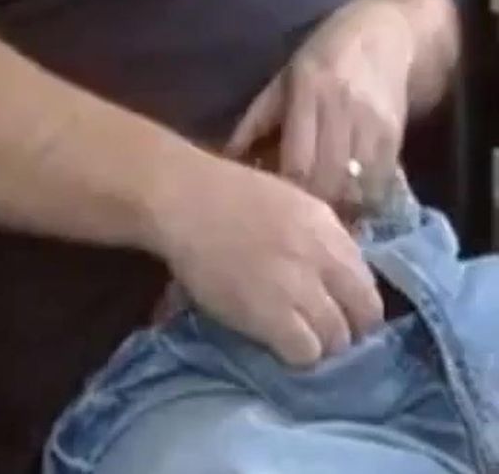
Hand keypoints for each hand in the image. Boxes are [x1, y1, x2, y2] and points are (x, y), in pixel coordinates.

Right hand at [147, 157, 383, 365]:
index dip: (357, 307)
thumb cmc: (224, 197)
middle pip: (363, 315)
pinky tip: (277, 346)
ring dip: (321, 346)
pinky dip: (297, 355)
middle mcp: (324, 259)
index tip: (341, 315)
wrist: (184, 200)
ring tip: (297, 343)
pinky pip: (305, 351)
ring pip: (337, 339)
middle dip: (347, 331)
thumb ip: (317, 238)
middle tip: (323, 336)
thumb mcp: (290, 203)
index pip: (368, 284)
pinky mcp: (270, 315)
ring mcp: (299, 288)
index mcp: (330, 230)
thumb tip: (334, 272)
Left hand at [226, 0, 414, 208]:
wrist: (387, 33)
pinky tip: (349, 206)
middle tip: (298, 226)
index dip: (288, 194)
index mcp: (307, 94)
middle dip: (313, 208)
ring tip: (323, 222)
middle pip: (329, 178)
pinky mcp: (396, 134)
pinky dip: (363, 200)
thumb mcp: (281, 82)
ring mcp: (374, 123)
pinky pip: (381, 181)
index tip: (276, 211)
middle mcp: (343, 108)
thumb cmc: (321, 58)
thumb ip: (255, 122)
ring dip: (339, 210)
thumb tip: (225, 161)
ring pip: (357, 185)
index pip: (298, 161)